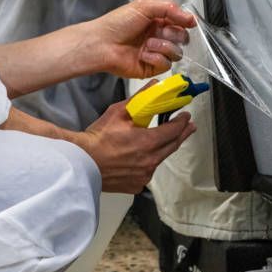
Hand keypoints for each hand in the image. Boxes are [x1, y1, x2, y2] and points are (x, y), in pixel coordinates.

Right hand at [78, 99, 195, 192]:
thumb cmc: (98, 138)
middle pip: (172, 146)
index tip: (186, 116)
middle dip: (182, 134)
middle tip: (189, 127)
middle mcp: (150, 161)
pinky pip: (147, 172)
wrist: (82, 163)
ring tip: (165, 140)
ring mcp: (144, 175)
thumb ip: (139, 99)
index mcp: (148, 142)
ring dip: (164, 149)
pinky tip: (141, 158)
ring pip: (160, 159)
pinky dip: (148, 163)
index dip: (182, 122)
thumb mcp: (118, 112)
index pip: (173, 130)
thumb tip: (154, 86)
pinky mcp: (136, 185)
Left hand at [89, 0, 195, 79]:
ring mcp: (155, 52)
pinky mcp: (152, 67)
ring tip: (148, 43)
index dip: (185, 22)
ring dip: (164, 46)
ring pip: (177, 53)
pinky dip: (156, 58)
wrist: (102, 44)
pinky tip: (143, 54)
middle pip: (182, 38)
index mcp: (157, 20)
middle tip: (160, 31)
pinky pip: (166, 65)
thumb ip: (170, 9)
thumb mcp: (144, 6)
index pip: (181, 22)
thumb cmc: (117, 24)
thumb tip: (190, 17)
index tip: (188, 22)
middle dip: (174, 34)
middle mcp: (158, 36)